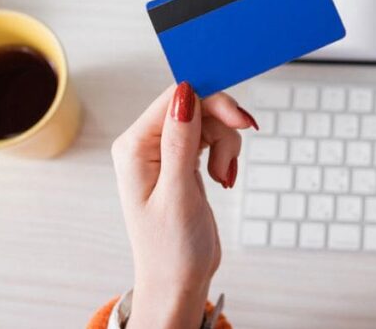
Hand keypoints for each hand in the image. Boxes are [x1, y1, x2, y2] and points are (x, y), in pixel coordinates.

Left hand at [111, 82, 256, 328]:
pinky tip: (223, 177)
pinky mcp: (182, 162)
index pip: (176, 99)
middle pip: (196, 106)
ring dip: (225, 145)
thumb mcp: (177, 193)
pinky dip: (224, 154)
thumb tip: (185, 94)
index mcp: (134, 147)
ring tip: (222, 177)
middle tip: (231, 159)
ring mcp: (165, 152)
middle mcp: (146, 145)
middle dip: (222, 128)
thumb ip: (180, 141)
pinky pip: (211, 139)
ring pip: (208, 122)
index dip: (212, 102)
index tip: (240, 122)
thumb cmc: (171, 248)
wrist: (178, 281)